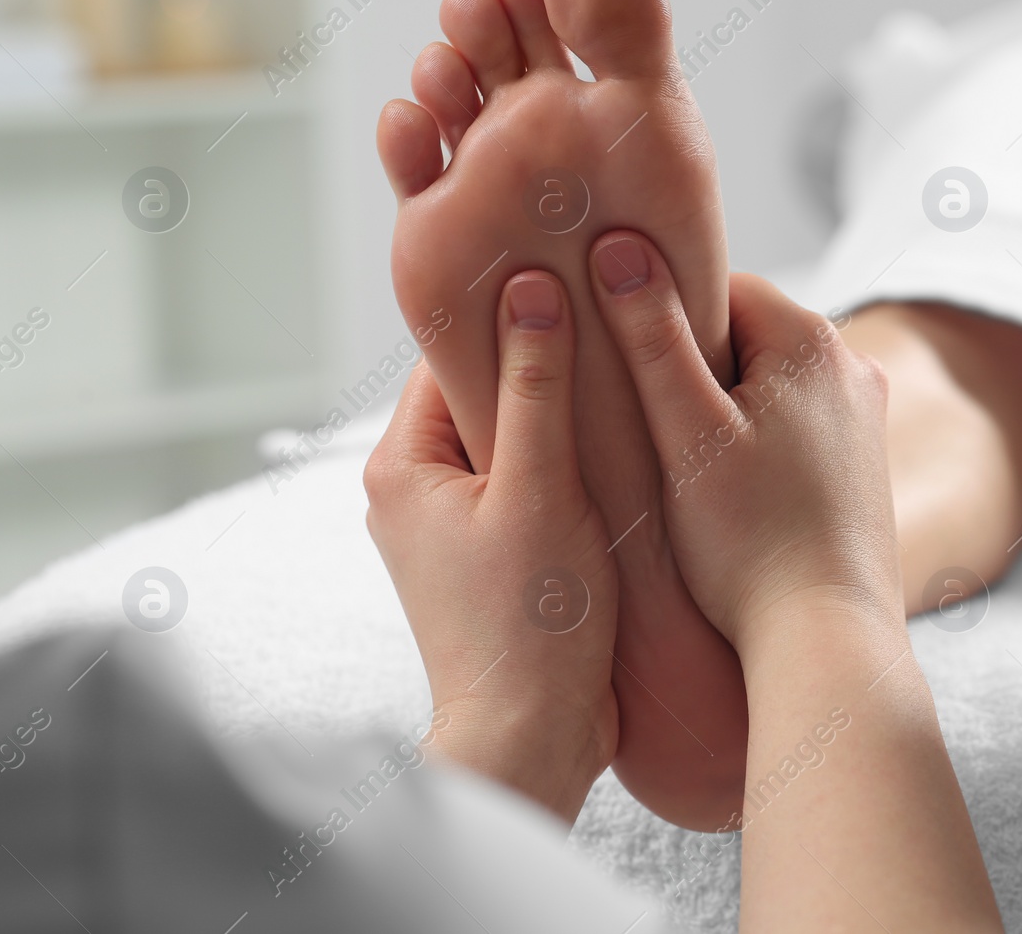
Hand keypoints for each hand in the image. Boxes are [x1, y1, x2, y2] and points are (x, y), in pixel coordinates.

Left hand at [363, 272, 617, 824]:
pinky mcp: (490, 558)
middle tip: (605, 327)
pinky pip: (525, 486)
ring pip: (509, 443)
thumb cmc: (531, 624)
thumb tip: (530, 291)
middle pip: (481, 395)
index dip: (508, 317)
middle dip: (540, 366)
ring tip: (619, 387)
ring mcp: (451, 529)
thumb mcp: (539, 490)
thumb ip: (536, 388)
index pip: (450, 358)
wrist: (532, 739)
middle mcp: (413, 493)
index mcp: (402, 467)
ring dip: (559, 420)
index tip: (567, 283)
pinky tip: (617, 455)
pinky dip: (564, 467)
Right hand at [589, 233, 1001, 930]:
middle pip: (744, 335)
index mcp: (811, 341)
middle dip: (689, 362)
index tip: (615, 353)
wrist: (828, 639)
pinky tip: (720, 487)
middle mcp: (852, 368)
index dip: (658, 313)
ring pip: (767, 383)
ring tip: (671, 454)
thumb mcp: (686, 432)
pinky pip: (793, 425)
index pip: (719, 286)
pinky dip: (753, 439)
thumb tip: (619, 245)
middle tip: (635, 411)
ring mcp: (865, 419)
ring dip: (720, 404)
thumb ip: (651, 337)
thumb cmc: (750, 542)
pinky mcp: (864, 467)